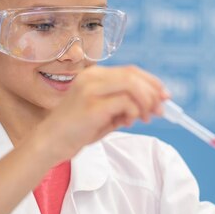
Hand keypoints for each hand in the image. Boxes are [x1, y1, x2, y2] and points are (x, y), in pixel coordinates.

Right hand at [36, 65, 168, 160]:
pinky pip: (125, 102)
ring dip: (146, 102)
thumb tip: (153, 103)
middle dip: (153, 92)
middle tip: (161, 109)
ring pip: (131, 85)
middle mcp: (92, 77)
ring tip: (146, 118)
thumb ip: (124, 105)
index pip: (130, 71)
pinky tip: (127, 122)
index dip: (151, 82)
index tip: (165, 95)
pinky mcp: (92, 105)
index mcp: (94, 75)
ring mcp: (90, 89)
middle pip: (133, 75)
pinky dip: (133, 112)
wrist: (50, 142)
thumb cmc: (76, 130)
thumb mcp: (103, 113)